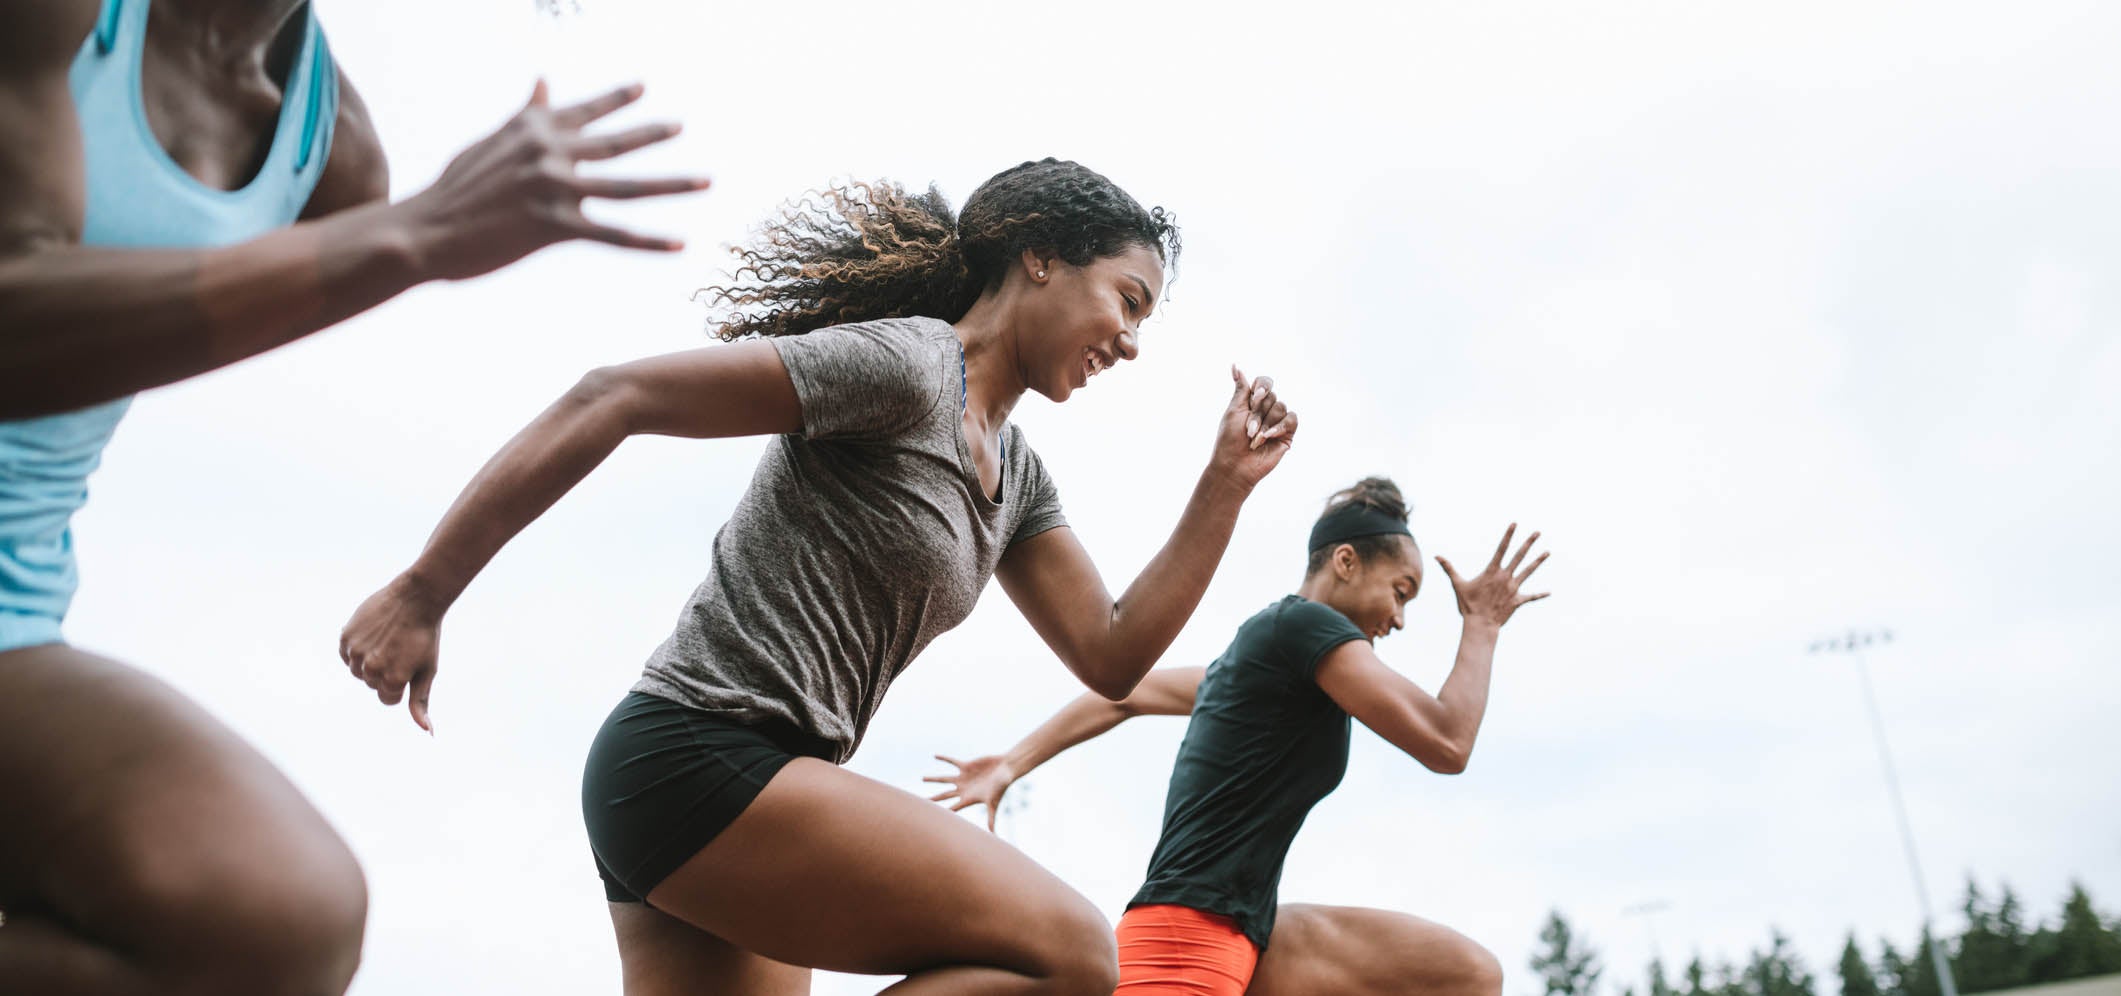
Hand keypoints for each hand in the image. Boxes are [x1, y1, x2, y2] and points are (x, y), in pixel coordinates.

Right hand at [340, 572, 445, 732]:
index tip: (409, 663)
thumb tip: (427, 732)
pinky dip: (357, 648)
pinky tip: (374, 634)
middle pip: (372, 684)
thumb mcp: (428, 671)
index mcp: (392, 680)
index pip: (387, 698)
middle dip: (385, 671)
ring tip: (387, 641)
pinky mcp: (346, 636)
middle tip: (400, 648)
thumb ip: (420, 703)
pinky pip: (347, 654)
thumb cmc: (425, 636)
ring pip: (357, 671)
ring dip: (369, 661)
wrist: (416, 598)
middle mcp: (370, 668)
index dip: (400, 682)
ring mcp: (356, 652)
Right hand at [401, 80, 710, 280]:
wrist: (424, 231)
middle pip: (615, 143)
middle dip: (653, 134)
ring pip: (627, 186)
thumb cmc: (453, 190)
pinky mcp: (554, 227)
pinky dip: (650, 241)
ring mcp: (554, 188)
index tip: (644, 88)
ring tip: (707, 180)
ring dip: (672, 184)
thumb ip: (525, 116)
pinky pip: (613, 234)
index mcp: (532, 130)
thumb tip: (545, 83)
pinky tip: (680, 243)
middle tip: (683, 126)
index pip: (584, 110)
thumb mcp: (489, 143)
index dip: (616, 99)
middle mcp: (549, 152)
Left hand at [923, 754, 1016, 831]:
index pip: (952, 808)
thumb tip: (993, 834)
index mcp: (968, 798)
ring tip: (922, 778)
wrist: (1006, 769)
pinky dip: (944, 759)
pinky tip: (935, 756)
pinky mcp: (966, 766)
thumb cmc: (1002, 786)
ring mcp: (964, 777)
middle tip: (921, 803)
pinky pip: (953, 762)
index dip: (942, 813)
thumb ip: (991, 816)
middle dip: (933, 799)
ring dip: (934, 779)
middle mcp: (964, 789)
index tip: (930, 818)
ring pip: (945, 779)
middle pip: (944, 796)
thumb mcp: (994, 802)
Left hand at [1209, 365, 1296, 489]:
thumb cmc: (1230, 439)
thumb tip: (1235, 366)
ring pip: (1281, 406)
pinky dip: (1279, 427)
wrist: (1236, 465)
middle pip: (1272, 395)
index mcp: (1252, 402)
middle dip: (1258, 412)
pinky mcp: (1287, 434)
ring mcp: (1277, 421)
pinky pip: (1291, 419)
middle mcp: (1266, 410)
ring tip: (1256, 438)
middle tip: (1248, 429)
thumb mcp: (1234, 410)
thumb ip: (1241, 389)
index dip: (1262, 388)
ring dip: (1266, 423)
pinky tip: (1268, 437)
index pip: (1264, 382)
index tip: (1254, 399)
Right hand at [1436, 524, 1549, 628]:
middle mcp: (1505, 577)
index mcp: (1492, 571)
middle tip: (1537, 532)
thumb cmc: (1468, 605)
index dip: (1508, 535)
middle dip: (1529, 543)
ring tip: (1548, 552)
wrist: (1480, 625)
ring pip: (1528, 571)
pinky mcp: (1517, 600)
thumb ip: (1449, 569)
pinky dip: (1539, 594)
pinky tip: (1549, 592)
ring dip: (1538, 561)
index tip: (1515, 524)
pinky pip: (1530, 596)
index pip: (1502, 549)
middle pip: (1519, 556)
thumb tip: (1436, 556)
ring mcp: (1513, 589)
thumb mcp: (1457, 585)